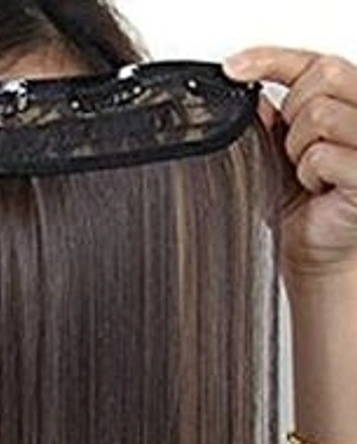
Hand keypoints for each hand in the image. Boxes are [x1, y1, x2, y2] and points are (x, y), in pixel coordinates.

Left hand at [224, 48, 356, 288]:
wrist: (313, 251)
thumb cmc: (300, 204)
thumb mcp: (275, 154)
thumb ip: (270, 121)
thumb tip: (249, 95)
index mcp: (347, 99)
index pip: (313, 61)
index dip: (270, 59)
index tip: (232, 69)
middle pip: (323, 77)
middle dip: (292, 113)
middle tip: (290, 150)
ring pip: (320, 115)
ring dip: (298, 150)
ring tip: (306, 174)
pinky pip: (322, 155)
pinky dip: (308, 174)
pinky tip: (317, 189)